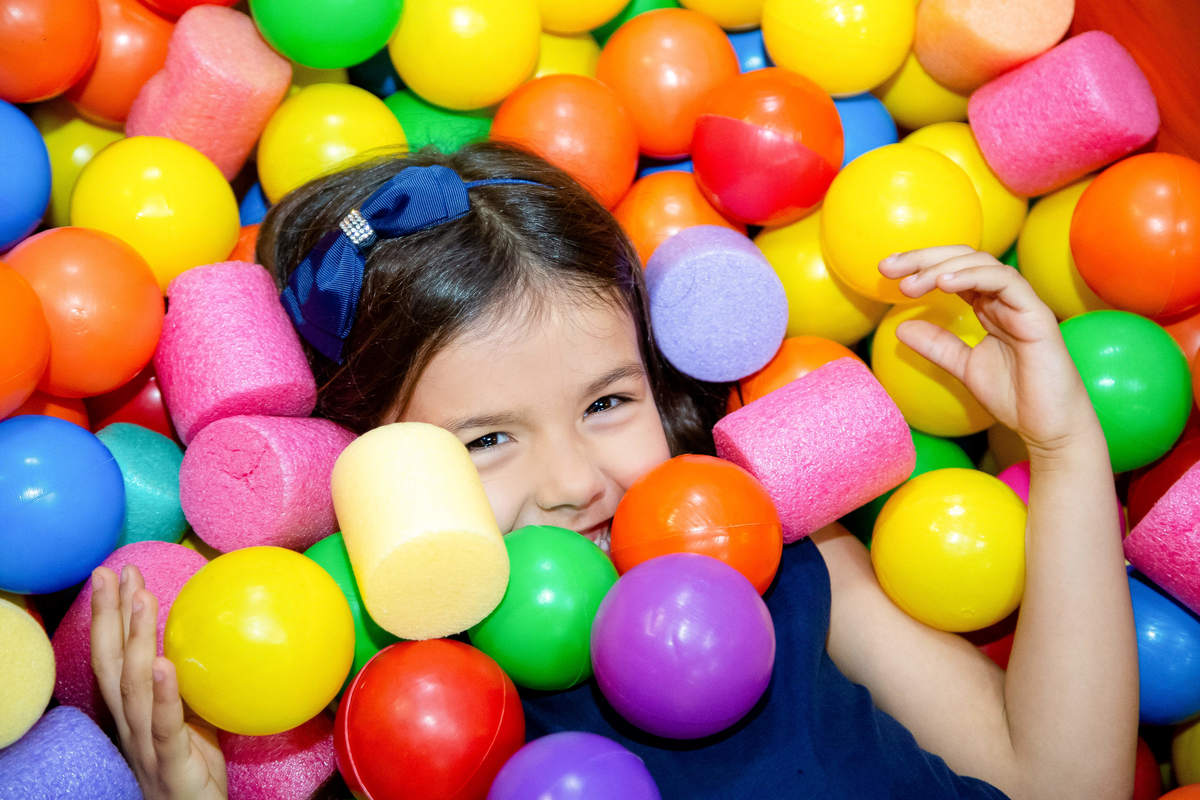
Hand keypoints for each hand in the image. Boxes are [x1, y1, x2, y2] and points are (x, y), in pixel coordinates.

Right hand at [90, 565, 227, 799]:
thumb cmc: (195, 772)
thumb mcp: (194, 720)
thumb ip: (193, 684)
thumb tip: (214, 636)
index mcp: (134, 715)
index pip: (114, 659)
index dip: (111, 618)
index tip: (116, 575)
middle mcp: (130, 728)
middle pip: (110, 666)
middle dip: (108, 617)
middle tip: (111, 573)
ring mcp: (146, 747)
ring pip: (132, 689)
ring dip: (135, 641)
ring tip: (140, 599)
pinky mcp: (171, 765)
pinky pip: (165, 726)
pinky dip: (164, 694)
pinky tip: (165, 665)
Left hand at [878, 246, 1098, 456]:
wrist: (1049, 426)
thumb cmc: (1015, 396)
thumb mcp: (963, 367)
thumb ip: (937, 345)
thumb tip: (902, 326)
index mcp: (989, 306)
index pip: (953, 271)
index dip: (920, 265)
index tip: (887, 271)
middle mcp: (1005, 299)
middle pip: (964, 259)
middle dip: (923, 258)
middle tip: (888, 267)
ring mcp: (1022, 304)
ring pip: (983, 264)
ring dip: (942, 268)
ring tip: (911, 284)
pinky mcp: (1037, 315)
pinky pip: (1006, 282)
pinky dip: (974, 277)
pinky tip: (945, 283)